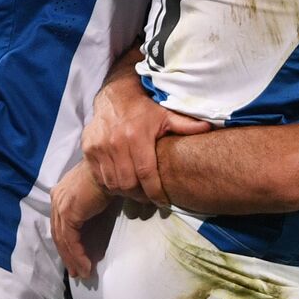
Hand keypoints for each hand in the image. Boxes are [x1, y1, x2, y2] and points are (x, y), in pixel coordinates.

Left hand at [51, 160, 113, 279]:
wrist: (115, 166)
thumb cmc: (113, 176)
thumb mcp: (98, 194)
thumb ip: (92, 208)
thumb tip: (96, 225)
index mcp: (62, 192)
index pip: (61, 223)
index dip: (67, 243)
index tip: (75, 259)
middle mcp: (57, 198)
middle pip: (59, 234)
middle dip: (68, 255)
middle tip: (76, 272)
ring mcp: (61, 205)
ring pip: (63, 240)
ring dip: (73, 259)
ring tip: (82, 273)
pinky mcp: (68, 213)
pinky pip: (70, 241)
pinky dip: (77, 255)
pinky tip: (85, 266)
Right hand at [82, 67, 211, 205]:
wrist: (114, 95)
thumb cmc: (143, 108)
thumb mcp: (165, 115)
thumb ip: (186, 125)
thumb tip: (209, 128)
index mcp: (137, 136)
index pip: (147, 174)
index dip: (155, 192)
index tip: (163, 202)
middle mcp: (116, 143)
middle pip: (128, 183)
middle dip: (140, 195)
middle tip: (148, 196)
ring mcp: (99, 147)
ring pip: (113, 183)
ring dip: (125, 191)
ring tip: (135, 189)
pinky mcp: (88, 149)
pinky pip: (99, 176)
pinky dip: (110, 183)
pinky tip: (120, 179)